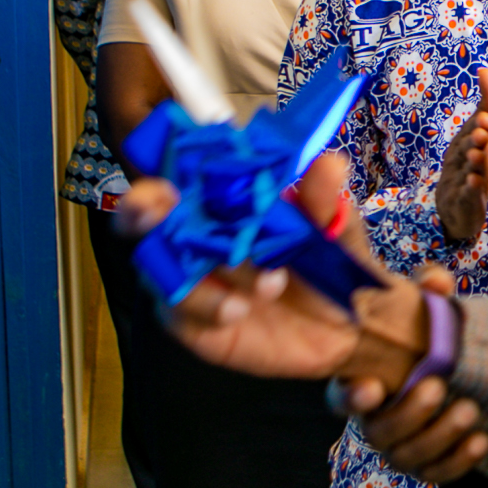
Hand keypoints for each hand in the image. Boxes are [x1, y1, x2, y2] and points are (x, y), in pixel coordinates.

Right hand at [115, 154, 426, 388]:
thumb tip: (328, 162)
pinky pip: (179, 311)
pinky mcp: (192, 319)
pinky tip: (236, 309)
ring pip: (162, 267)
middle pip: (148, 214)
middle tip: (156, 210)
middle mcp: (197, 233)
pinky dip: (206, 306)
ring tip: (264, 282)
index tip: (168, 167)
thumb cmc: (326, 261)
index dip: (165, 163)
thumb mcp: (329, 228)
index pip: (181, 171)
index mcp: (224, 199)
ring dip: (200, 270)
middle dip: (144, 208)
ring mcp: (190, 276)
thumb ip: (321, 199)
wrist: (343, 325)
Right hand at [336, 283, 487, 484]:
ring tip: (470, 410)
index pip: (341, 398)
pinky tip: (481, 440)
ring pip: (408, 456)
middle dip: (408, 413)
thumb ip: (429, 293)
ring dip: (439, 435)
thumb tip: (436, 280)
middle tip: (438, 386)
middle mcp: (375, 421)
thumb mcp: (429, 313)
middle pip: (379, 432)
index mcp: (363, 384)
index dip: (352, 397)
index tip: (374, 386)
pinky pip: (437, 474)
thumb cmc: (429, 343)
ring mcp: (400, 448)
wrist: (460, 379)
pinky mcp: (427, 467)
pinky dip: (459, 461)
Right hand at [435, 81, 487, 244]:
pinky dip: (471, 187)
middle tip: (484, 128)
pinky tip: (477, 183)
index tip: (487, 114)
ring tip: (479, 154)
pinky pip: (466, 192)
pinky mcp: (462, 199)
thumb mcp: (479, 134)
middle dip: (474, 136)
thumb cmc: (471, 163)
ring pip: (466, 168)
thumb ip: (486, 106)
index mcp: (465, 139)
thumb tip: (486, 70)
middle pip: (466, 145)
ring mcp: (458, 178)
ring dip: (472, 160)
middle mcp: (459, 156)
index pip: (474, 126)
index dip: (480, 119)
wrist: (456, 206)